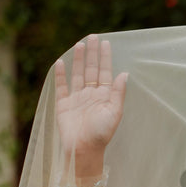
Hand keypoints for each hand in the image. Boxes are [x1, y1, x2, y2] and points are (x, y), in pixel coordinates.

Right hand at [54, 35, 126, 170]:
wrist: (84, 149)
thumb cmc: (102, 133)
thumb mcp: (115, 112)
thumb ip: (118, 93)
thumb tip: (124, 73)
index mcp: (104, 96)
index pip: (105, 72)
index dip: (105, 58)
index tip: (106, 43)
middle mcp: (91, 95)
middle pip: (91, 69)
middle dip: (92, 54)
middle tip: (93, 37)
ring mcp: (77, 98)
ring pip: (77, 75)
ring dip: (78, 60)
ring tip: (79, 45)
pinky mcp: (63, 104)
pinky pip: (61, 87)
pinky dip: (61, 75)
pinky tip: (61, 62)